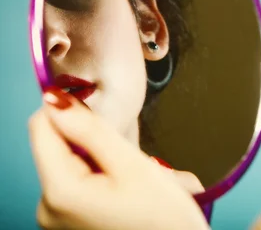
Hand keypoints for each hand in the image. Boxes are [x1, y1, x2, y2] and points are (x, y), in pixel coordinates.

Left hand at [29, 87, 209, 229]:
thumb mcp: (132, 166)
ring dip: (107, 159)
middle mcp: (48, 207)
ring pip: (75, 161)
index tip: (105, 114)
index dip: (71, 108)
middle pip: (61, 145)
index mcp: (59, 191)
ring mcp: (58, 217)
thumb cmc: (164, 221)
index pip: (42, 125)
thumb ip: (90, 130)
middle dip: (98, 141)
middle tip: (136, 161)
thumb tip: (54, 97)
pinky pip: (82, 181)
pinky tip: (132, 191)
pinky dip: (107, 177)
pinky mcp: (71, 221)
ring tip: (140, 179)